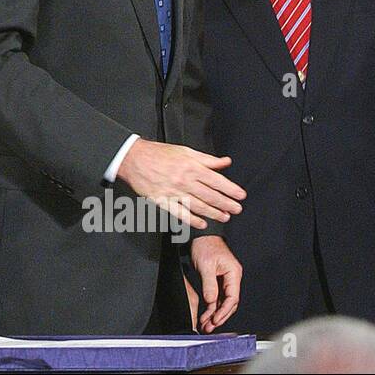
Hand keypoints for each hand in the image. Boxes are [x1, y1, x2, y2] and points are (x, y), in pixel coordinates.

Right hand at [116, 138, 245, 229]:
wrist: (134, 159)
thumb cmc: (158, 154)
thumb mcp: (185, 151)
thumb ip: (207, 159)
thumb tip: (225, 162)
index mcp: (191, 167)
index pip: (217, 180)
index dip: (230, 189)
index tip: (240, 195)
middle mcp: (184, 180)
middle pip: (210, 195)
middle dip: (226, 204)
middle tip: (236, 209)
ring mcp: (173, 192)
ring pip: (198, 206)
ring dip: (213, 213)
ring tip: (224, 217)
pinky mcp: (163, 201)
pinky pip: (180, 213)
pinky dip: (192, 220)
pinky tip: (202, 224)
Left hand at [190, 235, 241, 332]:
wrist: (200, 235)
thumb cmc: (205, 245)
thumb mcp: (205, 266)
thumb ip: (209, 285)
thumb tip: (211, 301)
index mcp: (234, 273)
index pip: (232, 297)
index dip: (224, 311)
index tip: (216, 320)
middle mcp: (232, 277)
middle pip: (229, 302)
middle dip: (219, 316)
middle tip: (209, 327)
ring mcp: (226, 280)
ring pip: (223, 301)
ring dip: (214, 313)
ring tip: (206, 325)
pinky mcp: (218, 281)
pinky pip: (217, 297)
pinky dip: (211, 306)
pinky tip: (206, 315)